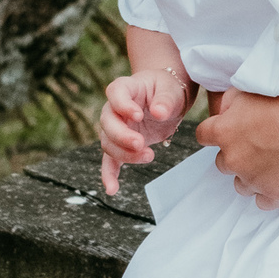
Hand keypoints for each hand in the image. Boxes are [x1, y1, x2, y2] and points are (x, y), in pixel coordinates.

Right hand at [99, 70, 189, 194]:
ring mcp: (114, 127)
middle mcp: (113, 108)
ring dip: (125, 154)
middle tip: (141, 144)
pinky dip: (109, 174)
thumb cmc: (166, 88)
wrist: (166, 99)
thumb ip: (165, 100)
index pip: (115, 93)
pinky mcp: (120, 144)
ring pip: (109, 143)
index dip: (123, 105)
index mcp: (125, 88)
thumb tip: (159, 112)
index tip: (138, 115)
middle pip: (107, 122)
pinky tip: (112, 189)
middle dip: (122, 136)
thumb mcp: (170, 90)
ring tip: (150, 156)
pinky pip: (110, 160)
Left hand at [196, 91, 278, 208]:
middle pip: (223, 164)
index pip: (203, 136)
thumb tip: (222, 112)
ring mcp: (253, 179)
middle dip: (237, 155)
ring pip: (241, 185)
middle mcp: (233, 158)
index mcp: (224, 132)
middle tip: (259, 145)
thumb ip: (228, 102)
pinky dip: (269, 191)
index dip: (216, 133)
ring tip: (272, 162)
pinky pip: (262, 201)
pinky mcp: (274, 194)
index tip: (229, 132)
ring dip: (251, 175)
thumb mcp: (249, 91)